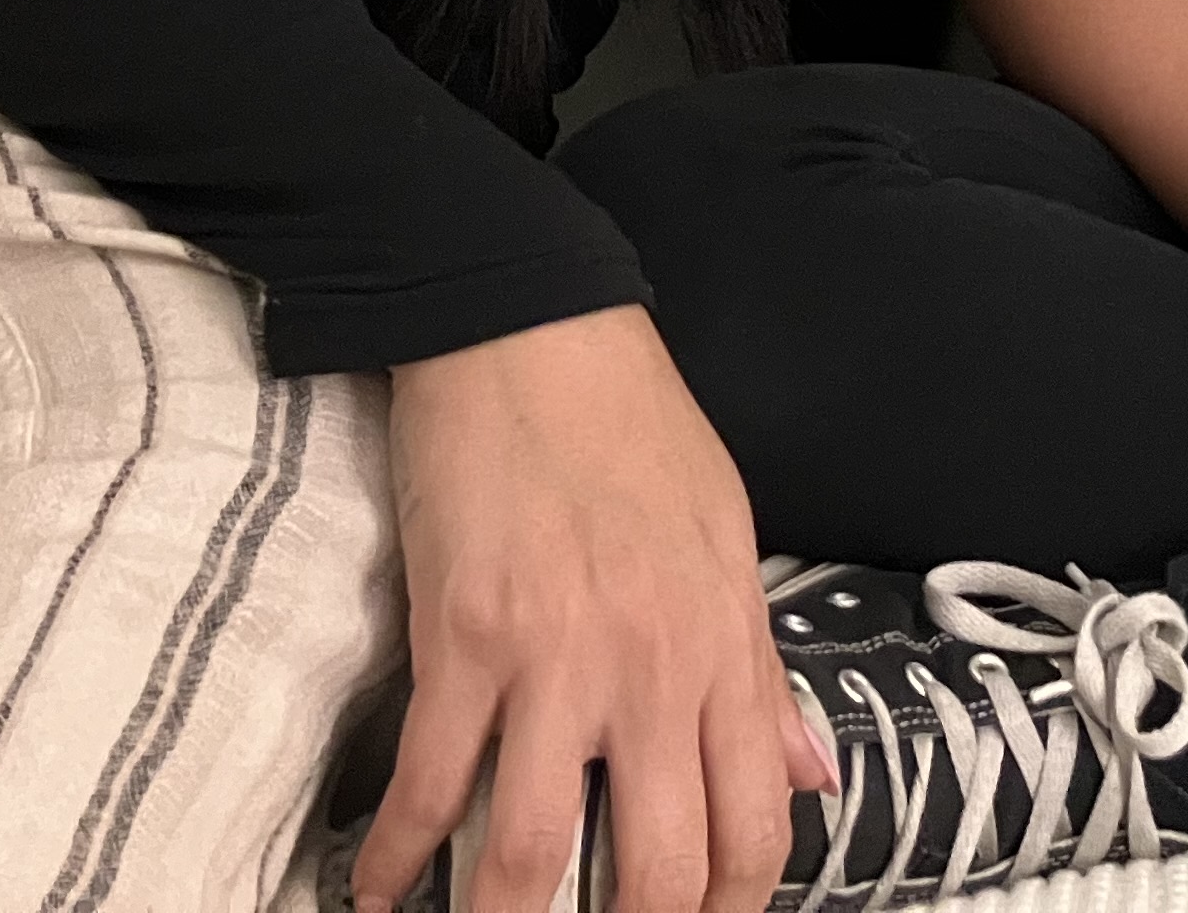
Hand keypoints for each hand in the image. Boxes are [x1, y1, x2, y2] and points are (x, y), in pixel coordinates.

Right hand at [354, 307, 836, 912]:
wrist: (531, 331)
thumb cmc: (632, 425)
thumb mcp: (729, 539)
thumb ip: (762, 672)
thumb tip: (807, 775)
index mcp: (722, 646)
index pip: (754, 828)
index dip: (729, 910)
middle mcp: (651, 670)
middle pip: (657, 871)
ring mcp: (554, 659)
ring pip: (531, 854)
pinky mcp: (462, 637)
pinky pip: (430, 782)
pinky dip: (396, 855)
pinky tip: (379, 888)